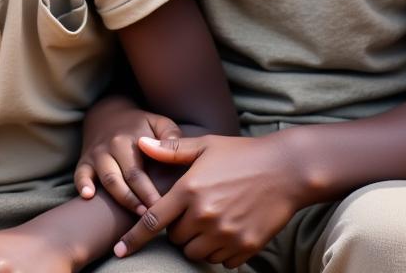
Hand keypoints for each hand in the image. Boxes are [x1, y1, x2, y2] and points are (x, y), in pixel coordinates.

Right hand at [74, 95, 181, 212]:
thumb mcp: (159, 123)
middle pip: (125, 177)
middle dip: (137, 200)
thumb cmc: (140, 125)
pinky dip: (82, 185)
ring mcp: (98, 154)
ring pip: (107, 179)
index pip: (141, 170)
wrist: (107, 114)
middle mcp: (113, 146)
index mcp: (133, 139)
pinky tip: (88, 196)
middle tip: (149, 216)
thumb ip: (171, 136)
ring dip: (120, 198)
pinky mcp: (84, 161)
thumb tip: (178, 152)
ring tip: (134, 215)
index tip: (161, 206)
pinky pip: (80, 174)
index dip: (150, 191)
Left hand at [114, 134, 301, 268]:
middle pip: (176, 239)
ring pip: (196, 253)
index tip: (119, 250)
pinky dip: (220, 250)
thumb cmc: (242, 154)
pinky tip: (229, 228)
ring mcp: (225, 234)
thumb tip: (140, 145)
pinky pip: (220, 261)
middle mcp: (204, 216)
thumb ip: (171, 150)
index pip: (152, 221)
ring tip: (212, 218)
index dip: (133, 238)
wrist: (286, 170)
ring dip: (198, 242)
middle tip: (195, 209)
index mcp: (190, 190)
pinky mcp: (244, 247)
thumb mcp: (206, 146)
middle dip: (179, 228)